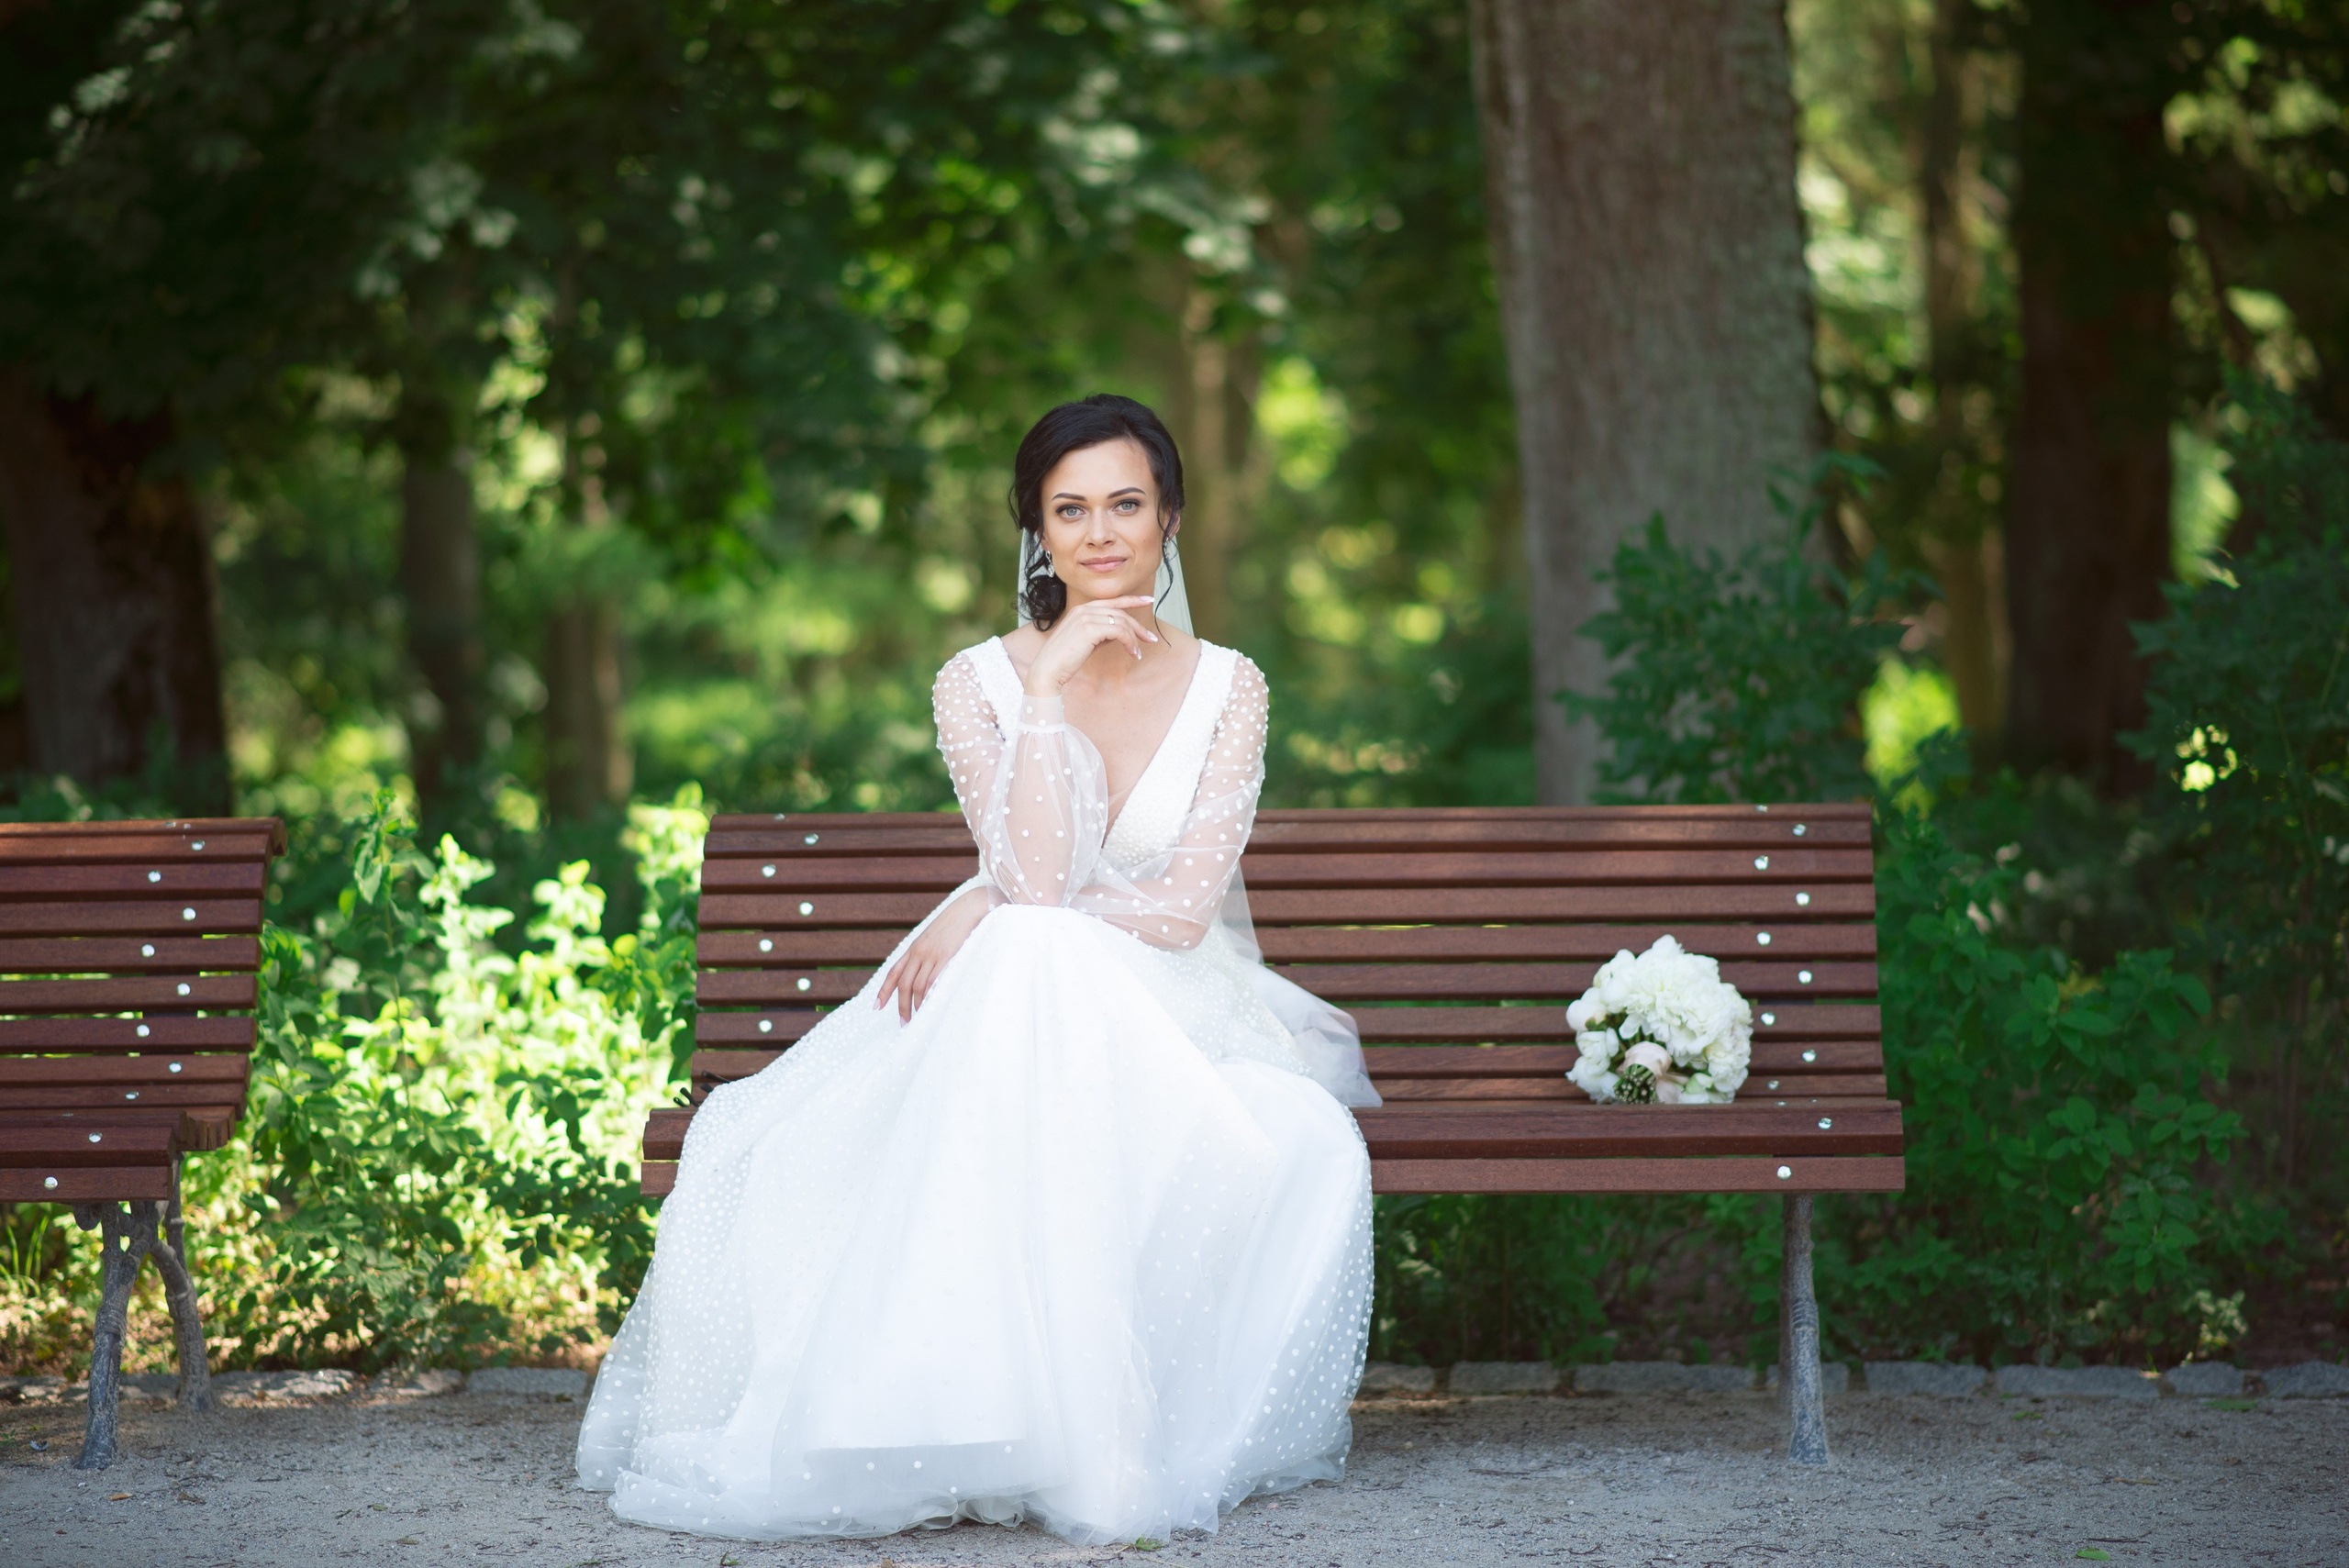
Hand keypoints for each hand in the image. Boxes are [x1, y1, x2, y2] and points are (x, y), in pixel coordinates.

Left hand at [874, 887, 990, 1021]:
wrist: (969, 908)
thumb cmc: (955, 924)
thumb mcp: (935, 937)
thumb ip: (928, 952)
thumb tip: (926, 970)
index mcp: (914, 948)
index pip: (894, 973)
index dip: (884, 991)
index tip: (877, 1007)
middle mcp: (918, 952)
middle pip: (904, 984)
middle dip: (901, 1006)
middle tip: (904, 1023)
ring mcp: (931, 955)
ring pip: (917, 986)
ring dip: (916, 1006)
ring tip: (919, 1019)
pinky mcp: (945, 957)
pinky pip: (933, 981)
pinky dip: (929, 997)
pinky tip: (930, 1007)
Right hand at [1023, 595, 1158, 695]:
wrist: (1048, 669)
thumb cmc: (1065, 659)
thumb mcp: (1087, 641)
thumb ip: (1102, 632)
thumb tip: (1121, 632)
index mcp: (1081, 609)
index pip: (1112, 601)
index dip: (1132, 600)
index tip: (1148, 600)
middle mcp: (1084, 609)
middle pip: (1121, 612)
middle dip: (1138, 626)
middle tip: (1151, 638)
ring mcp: (1086, 618)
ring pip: (1122, 623)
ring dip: (1135, 638)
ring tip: (1138, 653)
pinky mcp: (1090, 629)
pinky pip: (1119, 632)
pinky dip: (1130, 643)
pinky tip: (1133, 653)